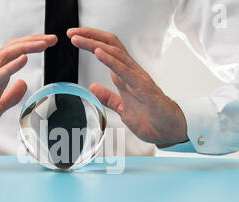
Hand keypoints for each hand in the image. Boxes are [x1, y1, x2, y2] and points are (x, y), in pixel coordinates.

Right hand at [0, 34, 57, 148]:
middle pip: (12, 49)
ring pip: (5, 56)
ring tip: (43, 44)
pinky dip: (10, 66)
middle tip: (52, 38)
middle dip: (33, 41)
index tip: (49, 43)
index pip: (15, 54)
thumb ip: (10, 96)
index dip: (32, 46)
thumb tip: (24, 83)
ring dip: (26, 48)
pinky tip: (23, 60)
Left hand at [67, 27, 187, 147]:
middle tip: (71, 32)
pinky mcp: (142, 86)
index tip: (73, 37)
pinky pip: (124, 70)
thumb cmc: (151, 119)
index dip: (90, 42)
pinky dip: (110, 60)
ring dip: (94, 44)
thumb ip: (108, 97)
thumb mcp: (121, 108)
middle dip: (90, 36)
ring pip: (115, 53)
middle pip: (110, 45)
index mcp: (125, 75)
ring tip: (78, 39)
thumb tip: (93, 87)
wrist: (168, 131)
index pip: (107, 50)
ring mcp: (137, 77)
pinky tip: (98, 52)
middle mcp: (131, 72)